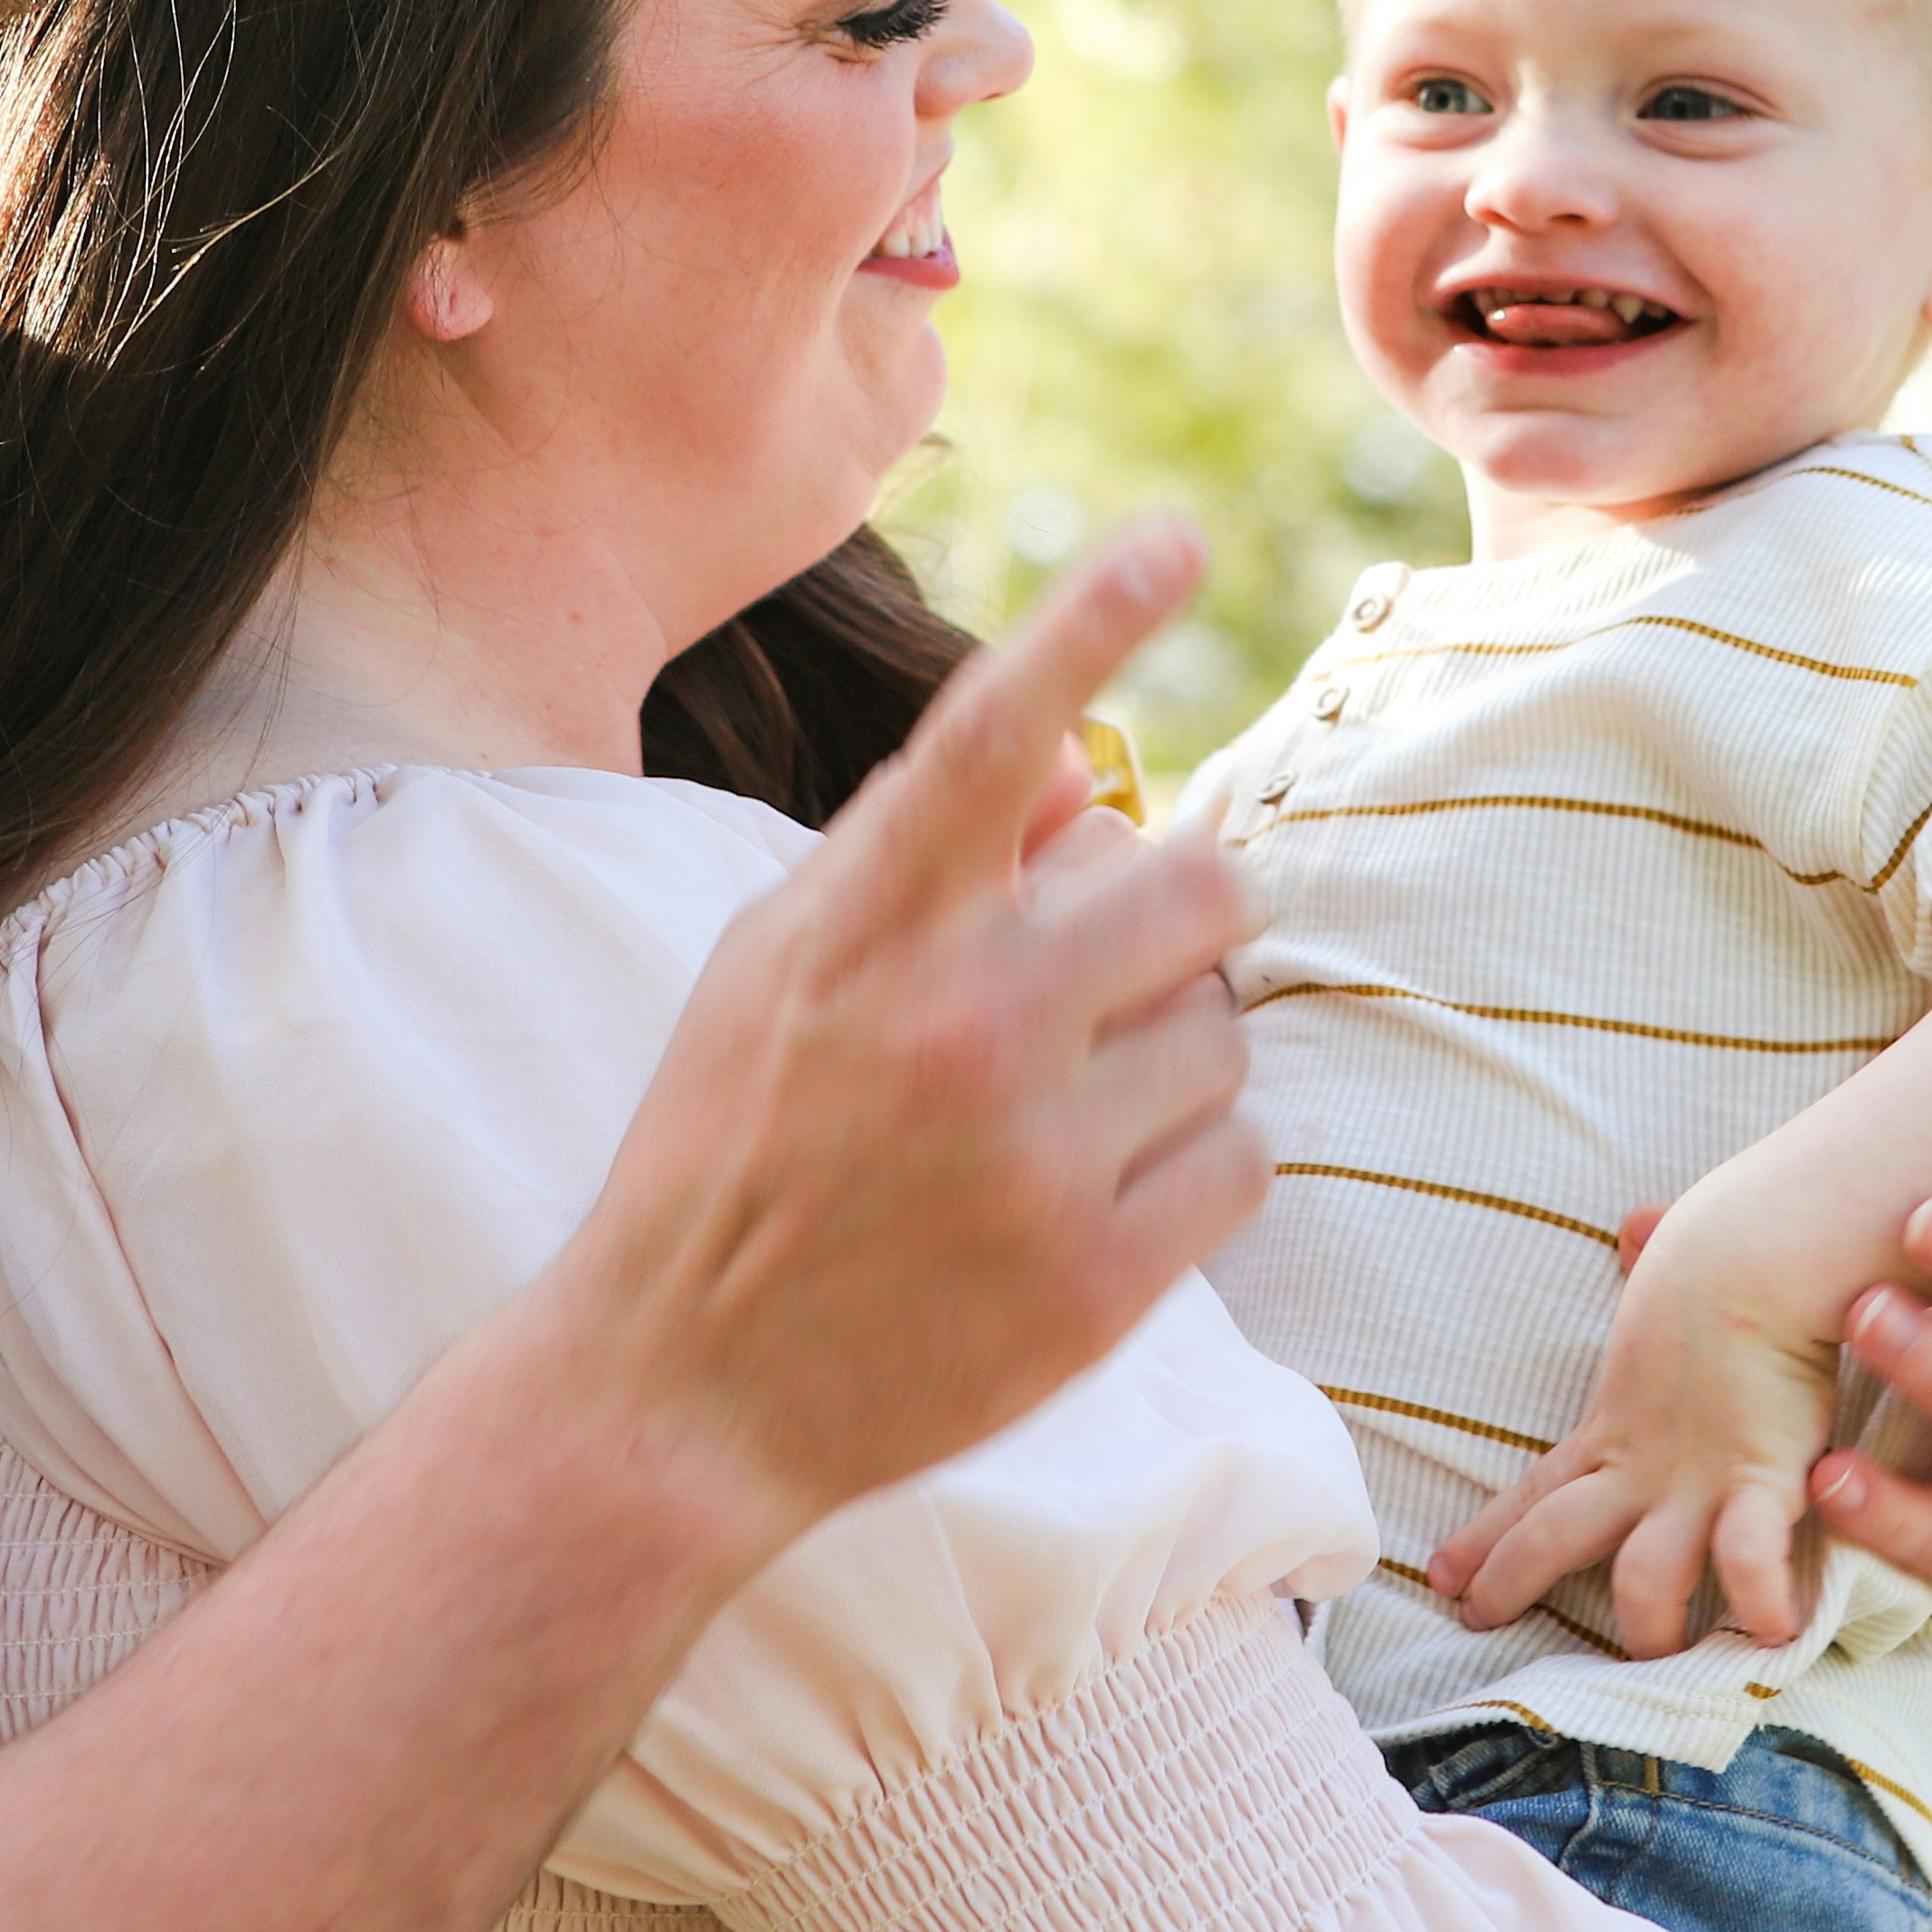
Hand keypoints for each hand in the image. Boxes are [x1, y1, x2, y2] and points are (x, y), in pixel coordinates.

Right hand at [529, 522, 1270, 1555]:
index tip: (1173, 537)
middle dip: (1173, 922)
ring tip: (1066, 1107)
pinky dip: (1194, 1166)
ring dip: (1174, 1054)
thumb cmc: (728, 1150)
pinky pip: (1245, 1158)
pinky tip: (1094, 1191)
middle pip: (1195, 889)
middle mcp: (958, 1022)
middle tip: (1099, 977)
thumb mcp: (777, 970)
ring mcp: (1034, 1155)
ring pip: (1226, 1031)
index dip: (1089, 622)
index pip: (993, 735)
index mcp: (864, 928)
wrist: (685, 1394)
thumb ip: (919, 858)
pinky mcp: (1099, 1279)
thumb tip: (1096, 774)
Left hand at [1426, 1177, 1854, 1655]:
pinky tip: (1770, 1631)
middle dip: (1511, 1580)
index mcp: (1617, 1426)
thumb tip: (1634, 1226)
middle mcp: (1644, 1464)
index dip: (1487, 1539)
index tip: (1440, 1578)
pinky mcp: (1759, 1479)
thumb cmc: (1723, 1249)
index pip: (1536, 1493)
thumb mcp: (1669, 1272)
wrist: (1762, 1240)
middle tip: (1474, 1621)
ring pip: (1643, 1580)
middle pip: (1555, 1536)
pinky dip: (1758, 1596)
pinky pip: (1749, 1557)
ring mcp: (1697, 1479)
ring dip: (1648, 1629)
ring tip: (1657, 1663)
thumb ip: (1650, 1259)